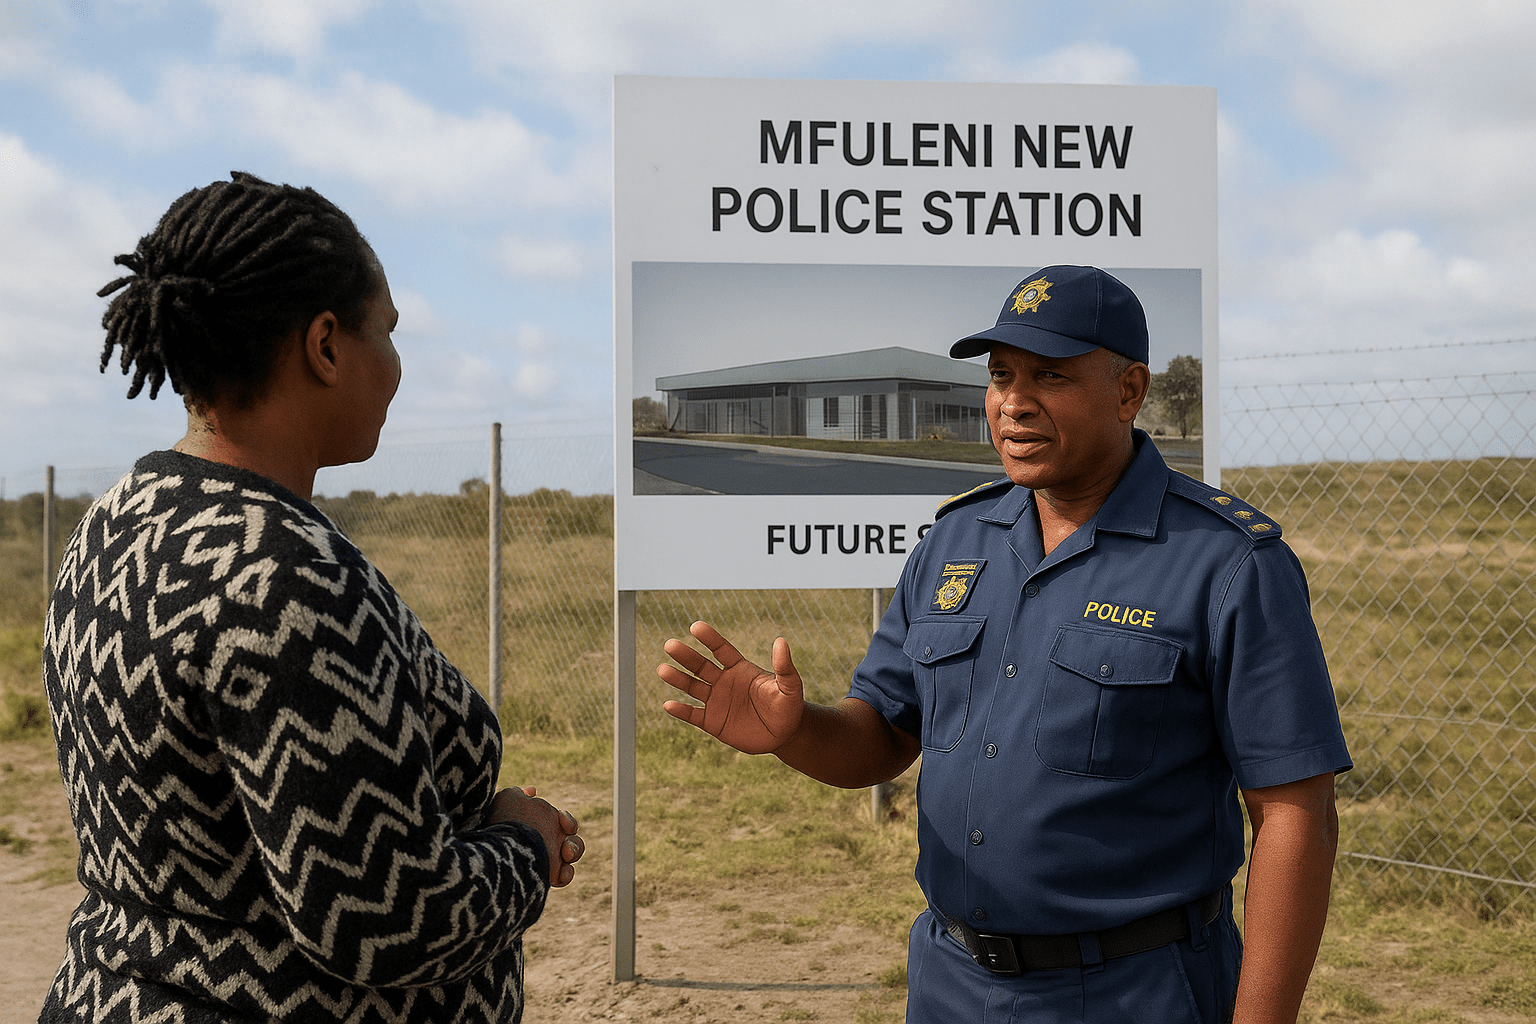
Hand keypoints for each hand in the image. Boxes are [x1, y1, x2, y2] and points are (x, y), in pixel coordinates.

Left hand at [484, 786, 584, 886]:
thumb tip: (531, 790)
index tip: (560, 817)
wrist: (499, 849)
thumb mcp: (508, 799)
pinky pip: (565, 877)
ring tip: (566, 853)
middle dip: (573, 837)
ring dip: (574, 850)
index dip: (566, 820)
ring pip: (573, 854)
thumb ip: (520, 794)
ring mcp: (548, 861)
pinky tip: (560, 873)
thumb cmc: (504, 823)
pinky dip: (567, 874)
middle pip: (572, 839)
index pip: (563, 822)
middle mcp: (545, 843)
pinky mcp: (547, 878)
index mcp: (540, 826)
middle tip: (566, 842)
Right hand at [657, 620, 804, 754]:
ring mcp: (717, 701)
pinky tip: (668, 705)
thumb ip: (784, 667)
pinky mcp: (712, 722)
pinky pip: (693, 715)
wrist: (784, 735)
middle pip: (701, 666)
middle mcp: (724, 682)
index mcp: (740, 669)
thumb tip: (781, 641)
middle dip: (686, 656)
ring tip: (661, 669)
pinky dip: (681, 711)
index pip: (721, 650)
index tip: (695, 626)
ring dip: (677, 679)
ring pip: (692, 687)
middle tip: (670, 644)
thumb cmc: (788, 707)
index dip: (710, 638)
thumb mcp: (790, 687)